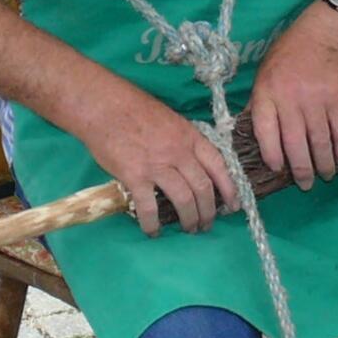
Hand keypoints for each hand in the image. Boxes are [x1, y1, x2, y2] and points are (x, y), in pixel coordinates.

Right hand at [80, 86, 239, 235]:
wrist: (104, 106)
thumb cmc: (135, 110)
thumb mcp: (171, 120)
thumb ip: (184, 142)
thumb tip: (193, 166)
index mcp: (190, 137)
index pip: (218, 166)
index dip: (229, 188)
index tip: (233, 205)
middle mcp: (179, 153)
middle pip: (203, 188)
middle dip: (209, 211)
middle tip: (207, 225)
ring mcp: (157, 165)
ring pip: (184, 199)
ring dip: (189, 219)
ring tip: (189, 230)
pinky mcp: (135, 176)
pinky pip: (148, 207)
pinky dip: (152, 223)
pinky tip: (153, 231)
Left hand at [249, 7, 337, 190]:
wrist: (322, 35)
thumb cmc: (287, 59)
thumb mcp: (264, 76)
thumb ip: (258, 106)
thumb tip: (245, 137)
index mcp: (267, 93)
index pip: (265, 130)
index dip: (271, 154)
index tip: (278, 169)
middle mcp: (289, 98)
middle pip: (294, 142)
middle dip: (301, 169)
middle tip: (305, 184)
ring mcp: (315, 98)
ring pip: (318, 140)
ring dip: (323, 163)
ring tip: (326, 175)